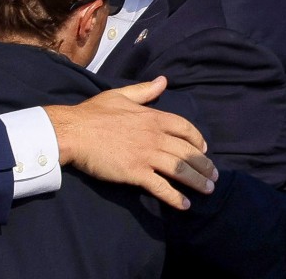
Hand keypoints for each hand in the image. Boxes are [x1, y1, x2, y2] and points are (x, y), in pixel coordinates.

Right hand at [44, 76, 217, 210]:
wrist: (72, 131)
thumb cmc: (92, 113)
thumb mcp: (119, 95)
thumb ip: (143, 90)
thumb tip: (163, 81)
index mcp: (152, 117)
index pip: (185, 128)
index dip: (197, 140)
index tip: (203, 149)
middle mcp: (154, 136)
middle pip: (188, 152)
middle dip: (204, 166)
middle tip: (213, 176)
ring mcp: (146, 155)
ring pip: (181, 170)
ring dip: (198, 182)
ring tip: (208, 190)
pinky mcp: (135, 173)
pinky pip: (162, 187)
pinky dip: (176, 197)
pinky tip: (185, 205)